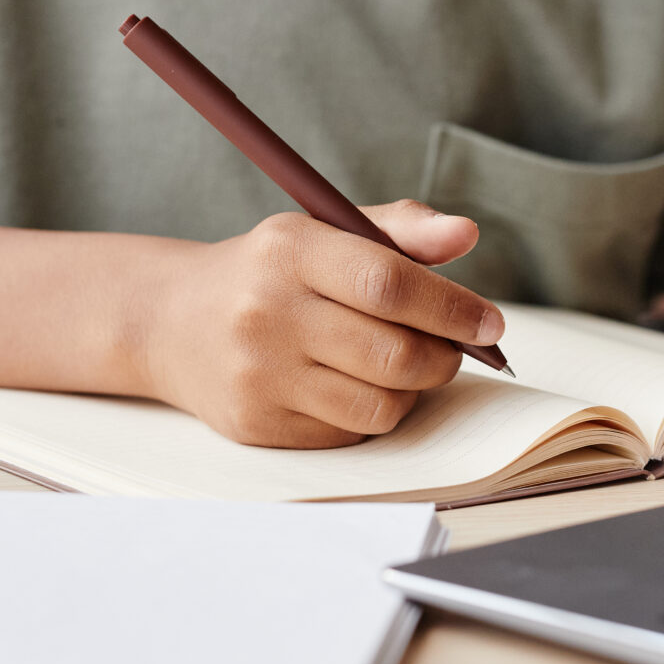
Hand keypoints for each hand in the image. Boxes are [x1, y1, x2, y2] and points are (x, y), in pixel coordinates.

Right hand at [141, 200, 502, 447]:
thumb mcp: (324, 231)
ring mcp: (258, 375)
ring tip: (403, 366)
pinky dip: (371, 413)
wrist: (172, 321)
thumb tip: (466, 233)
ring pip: (380, 404)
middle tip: (453, 349)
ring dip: (412, 390)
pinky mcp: (255, 425)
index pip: (389, 282)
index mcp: (291, 249)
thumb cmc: (271, 272)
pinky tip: (355, 386)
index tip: (491, 323)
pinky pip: (350, 433)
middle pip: (394, 352)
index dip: (452, 308)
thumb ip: (399, 231)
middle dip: (443, 356)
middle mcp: (267, 311)